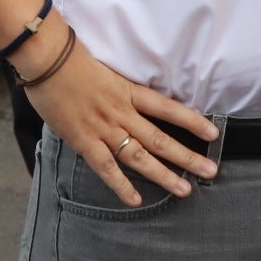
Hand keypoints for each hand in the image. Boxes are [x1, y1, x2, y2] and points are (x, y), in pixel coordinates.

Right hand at [18, 31, 219, 206]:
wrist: (48, 59)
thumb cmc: (73, 61)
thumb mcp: (107, 72)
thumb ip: (120, 92)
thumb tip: (130, 105)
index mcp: (129, 92)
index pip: (168, 109)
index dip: (192, 121)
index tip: (213, 133)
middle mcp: (122, 112)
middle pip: (161, 138)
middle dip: (188, 156)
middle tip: (211, 170)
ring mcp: (104, 128)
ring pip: (140, 156)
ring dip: (164, 175)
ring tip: (185, 190)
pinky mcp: (84, 140)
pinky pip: (106, 167)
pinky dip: (121, 186)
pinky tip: (136, 200)